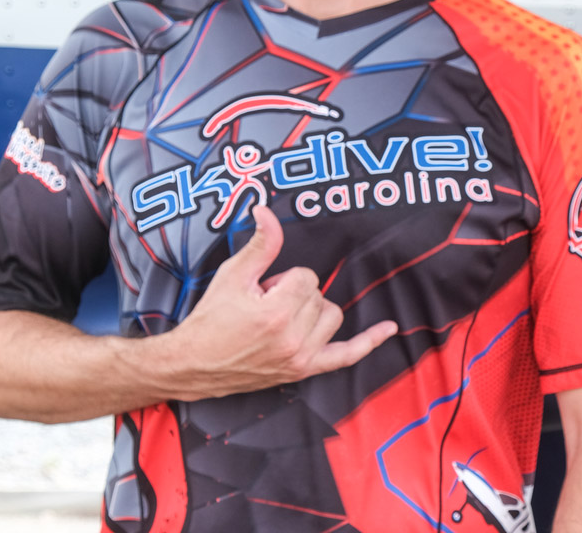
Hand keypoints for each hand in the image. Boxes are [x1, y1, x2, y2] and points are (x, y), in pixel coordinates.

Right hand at [166, 204, 397, 398]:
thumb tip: (267, 211)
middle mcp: (293, 339)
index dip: (282, 278)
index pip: (305, 277)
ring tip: (281, 316)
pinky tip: (389, 328)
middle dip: (293, 293)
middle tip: (263, 305)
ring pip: (332, 315)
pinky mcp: (303, 370)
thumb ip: (260, 244)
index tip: (261, 291)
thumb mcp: (233, 274)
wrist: (193, 364)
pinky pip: (346, 356)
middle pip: (319, 295)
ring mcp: (300, 359)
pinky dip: (369, 342)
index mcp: (276, 313)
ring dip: (312, 310)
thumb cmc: (210, 320)